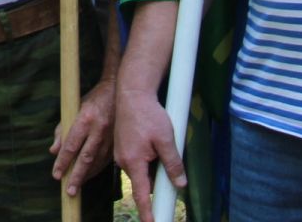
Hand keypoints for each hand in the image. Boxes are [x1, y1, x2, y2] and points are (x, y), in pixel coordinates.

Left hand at [49, 76, 115, 198]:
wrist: (118, 93)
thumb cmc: (92, 100)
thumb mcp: (74, 109)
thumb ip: (62, 130)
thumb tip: (54, 151)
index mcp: (86, 119)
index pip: (72, 145)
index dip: (63, 161)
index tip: (57, 174)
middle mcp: (99, 130)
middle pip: (85, 158)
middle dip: (77, 176)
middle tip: (69, 191)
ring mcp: (110, 137)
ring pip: (97, 162)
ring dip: (86, 176)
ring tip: (76, 188)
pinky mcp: (118, 142)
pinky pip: (106, 161)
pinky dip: (96, 170)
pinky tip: (89, 176)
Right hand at [115, 85, 186, 221]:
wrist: (132, 93)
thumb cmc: (148, 114)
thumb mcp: (166, 139)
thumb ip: (173, 163)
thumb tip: (180, 184)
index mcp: (133, 162)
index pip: (141, 194)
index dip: (147, 212)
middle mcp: (123, 161)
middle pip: (142, 182)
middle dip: (154, 181)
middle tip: (166, 165)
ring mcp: (121, 153)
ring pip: (140, 170)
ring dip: (151, 166)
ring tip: (158, 142)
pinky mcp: (122, 146)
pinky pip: (136, 160)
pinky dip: (145, 158)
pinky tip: (152, 141)